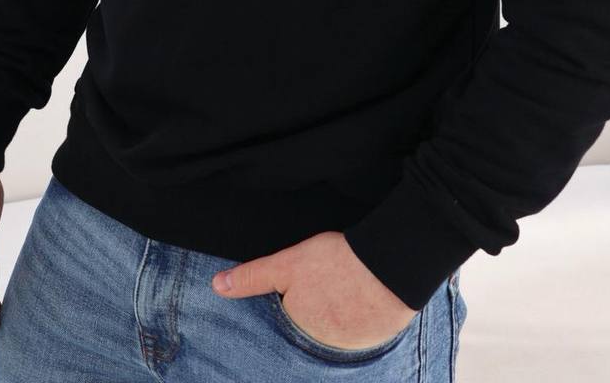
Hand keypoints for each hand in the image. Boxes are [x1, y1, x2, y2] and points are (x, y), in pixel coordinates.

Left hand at [211, 230, 417, 350]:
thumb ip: (253, 277)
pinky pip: (360, 329)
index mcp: (298, 329)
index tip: (307, 284)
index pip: (287, 318)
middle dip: (315, 307)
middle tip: (328, 282)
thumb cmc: (336, 262)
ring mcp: (350, 345)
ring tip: (344, 286)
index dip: (294, 296)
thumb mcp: (287, 263)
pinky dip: (359, 315)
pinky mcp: (375, 338)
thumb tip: (218, 286)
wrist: (390, 265)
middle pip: (311, 325)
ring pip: (335, 328)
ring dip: (337, 312)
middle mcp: (322, 346)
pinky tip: (362, 295)